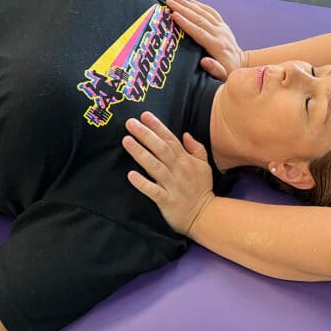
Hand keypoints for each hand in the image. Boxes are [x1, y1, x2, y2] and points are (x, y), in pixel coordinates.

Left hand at [122, 111, 213, 235]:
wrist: (204, 215)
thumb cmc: (201, 189)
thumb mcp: (204, 165)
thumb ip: (196, 148)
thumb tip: (185, 134)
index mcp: (186, 160)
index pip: (170, 139)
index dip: (157, 127)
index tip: (144, 115)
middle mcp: (179, 170)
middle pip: (160, 149)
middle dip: (145, 134)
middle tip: (130, 123)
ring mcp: (172, 185)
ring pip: (155, 166)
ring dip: (140, 153)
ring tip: (126, 141)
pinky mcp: (166, 200)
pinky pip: (153, 191)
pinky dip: (142, 183)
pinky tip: (131, 175)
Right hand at [166, 0, 246, 79]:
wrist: (241, 65)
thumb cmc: (228, 73)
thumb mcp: (221, 76)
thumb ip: (214, 69)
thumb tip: (204, 61)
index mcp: (217, 46)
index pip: (199, 32)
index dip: (185, 23)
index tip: (174, 15)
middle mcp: (220, 34)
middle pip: (199, 19)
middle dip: (183, 9)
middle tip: (169, 2)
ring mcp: (222, 29)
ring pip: (205, 13)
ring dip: (189, 5)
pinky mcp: (223, 26)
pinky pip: (212, 12)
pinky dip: (201, 6)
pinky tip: (192, 1)